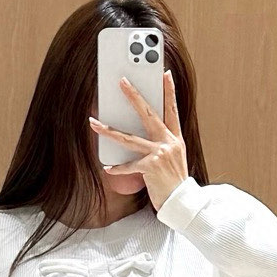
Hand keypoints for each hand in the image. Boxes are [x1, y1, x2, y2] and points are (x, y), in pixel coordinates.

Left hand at [88, 70, 188, 210]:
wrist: (182, 202)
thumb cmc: (174, 181)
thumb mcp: (174, 158)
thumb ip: (163, 144)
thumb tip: (144, 133)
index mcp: (175, 138)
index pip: (172, 109)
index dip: (169, 91)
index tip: (165, 74)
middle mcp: (169, 142)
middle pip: (148, 114)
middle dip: (134, 96)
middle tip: (122, 82)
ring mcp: (160, 153)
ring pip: (129, 138)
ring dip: (108, 130)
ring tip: (93, 123)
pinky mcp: (151, 167)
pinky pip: (129, 165)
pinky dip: (118, 168)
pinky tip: (108, 168)